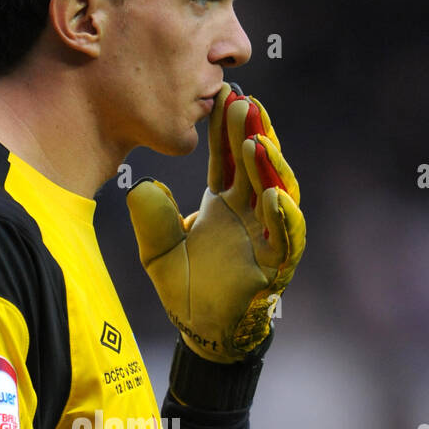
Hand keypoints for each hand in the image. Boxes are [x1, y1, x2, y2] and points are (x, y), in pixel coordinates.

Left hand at [126, 82, 305, 362]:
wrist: (202, 330)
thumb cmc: (186, 287)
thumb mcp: (157, 251)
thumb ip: (151, 220)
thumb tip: (141, 186)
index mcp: (225, 202)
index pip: (226, 158)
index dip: (225, 129)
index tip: (220, 97)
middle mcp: (250, 213)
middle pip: (255, 165)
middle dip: (252, 133)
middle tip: (243, 103)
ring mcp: (267, 236)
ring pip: (278, 192)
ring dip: (270, 167)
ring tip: (257, 142)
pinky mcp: (277, 264)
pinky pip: (287, 238)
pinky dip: (283, 217)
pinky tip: (273, 195)